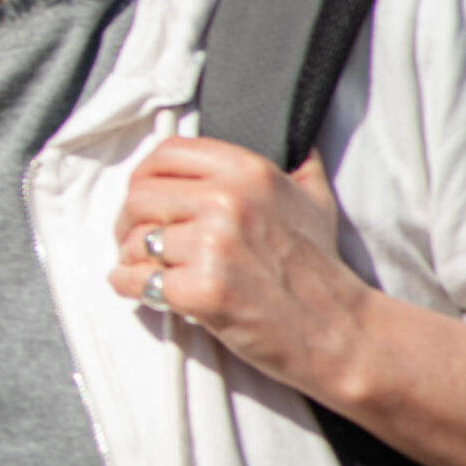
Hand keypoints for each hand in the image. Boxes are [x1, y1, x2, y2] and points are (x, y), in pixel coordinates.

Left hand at [109, 137, 372, 397]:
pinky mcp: (201, 290)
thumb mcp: (314, 200)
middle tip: (135, 239)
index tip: (143, 197)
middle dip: (128, 221)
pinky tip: (143, 290)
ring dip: (131, 257)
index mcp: (248, 172)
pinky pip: (137, 280)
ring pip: (134, 240)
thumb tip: (289, 135)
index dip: (144, 176)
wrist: (338, 330)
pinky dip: (130, 287)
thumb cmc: (320, 268)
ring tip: (146, 268)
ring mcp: (213, 246)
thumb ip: (296, 165)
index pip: (166, 155)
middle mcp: (228, 202)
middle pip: (140, 196)